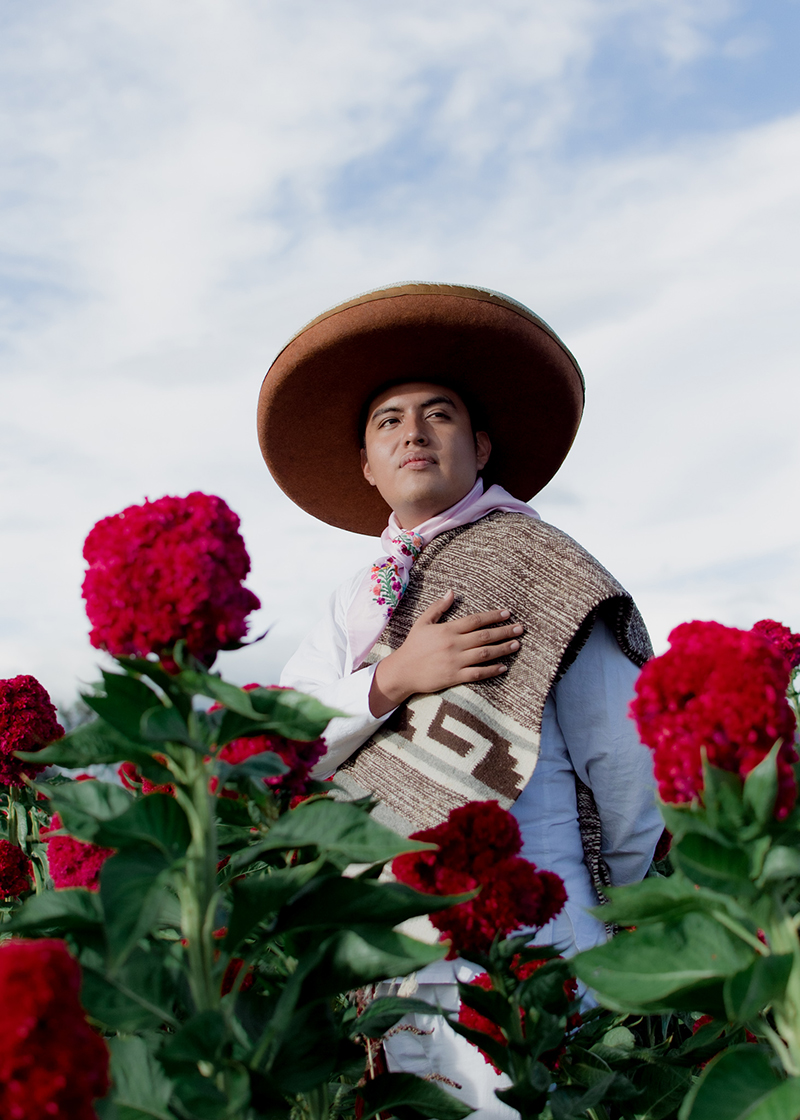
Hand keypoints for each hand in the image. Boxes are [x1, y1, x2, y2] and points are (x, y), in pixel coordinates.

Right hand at [369, 589, 522, 716]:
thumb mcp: (422, 623)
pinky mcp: (454, 677)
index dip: (493, 616)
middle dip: (504, 631)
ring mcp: (455, 661)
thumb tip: (451, 592)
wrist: (402, 672)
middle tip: (520, 628)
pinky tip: (503, 667)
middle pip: (484, 636)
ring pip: (485, 654)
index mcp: (447, 630)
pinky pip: (478, 673)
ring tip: (516, 644)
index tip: (507, 614)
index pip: (475, 620)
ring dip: (503, 649)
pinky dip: (492, 670)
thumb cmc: (413, 646)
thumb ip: (438, 608)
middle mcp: (454, 644)